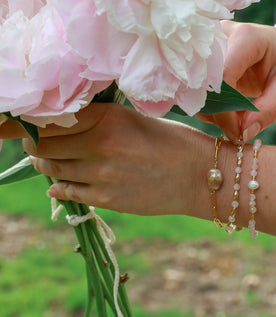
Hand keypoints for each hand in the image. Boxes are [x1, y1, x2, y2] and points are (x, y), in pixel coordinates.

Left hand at [24, 103, 212, 215]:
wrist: (201, 177)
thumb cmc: (174, 142)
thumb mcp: (136, 119)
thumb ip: (101, 121)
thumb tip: (67, 125)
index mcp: (109, 117)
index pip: (56, 118)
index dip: (39, 120)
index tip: (35, 121)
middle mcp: (101, 143)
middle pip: (46, 144)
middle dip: (35, 142)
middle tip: (32, 141)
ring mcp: (102, 174)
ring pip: (53, 167)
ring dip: (43, 163)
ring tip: (42, 159)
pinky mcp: (107, 199)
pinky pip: (68, 191)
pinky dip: (58, 186)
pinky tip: (57, 183)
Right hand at [201, 20, 275, 141]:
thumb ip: (267, 110)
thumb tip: (243, 134)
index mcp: (246, 38)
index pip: (222, 77)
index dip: (225, 110)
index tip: (237, 133)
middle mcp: (223, 35)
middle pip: (205, 82)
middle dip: (218, 113)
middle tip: (237, 132)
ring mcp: (211, 45)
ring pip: (198, 87)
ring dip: (214, 112)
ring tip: (238, 123)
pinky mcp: (206, 57)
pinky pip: (200, 87)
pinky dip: (213, 107)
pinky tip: (231, 113)